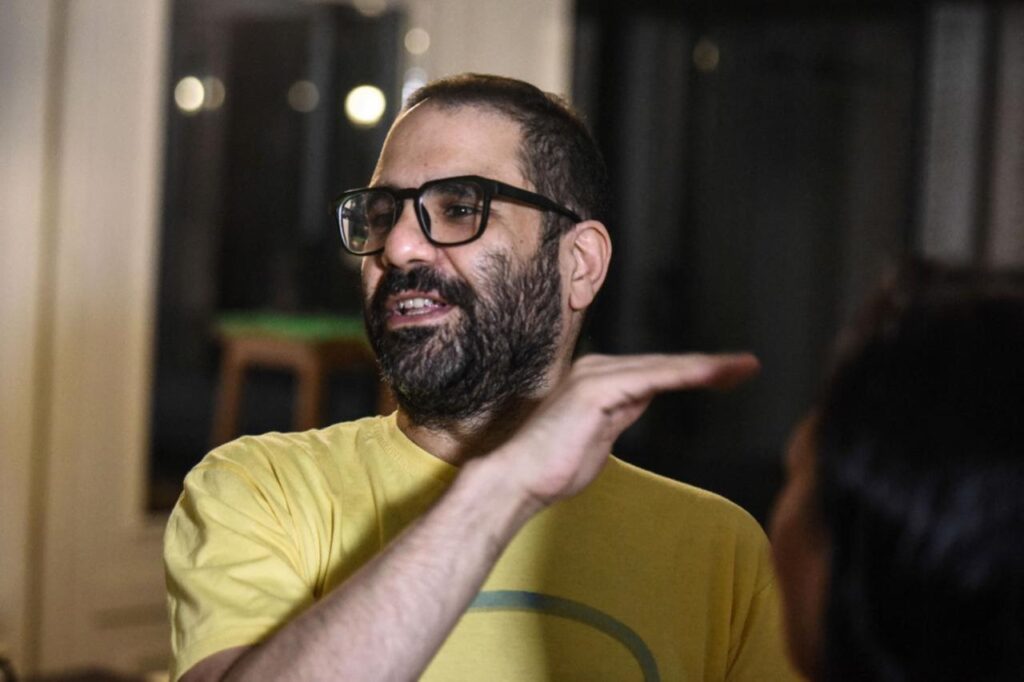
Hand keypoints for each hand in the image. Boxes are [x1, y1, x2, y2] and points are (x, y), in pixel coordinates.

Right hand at [491, 353, 759, 506]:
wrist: (518, 481)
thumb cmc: (554, 468)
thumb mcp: (600, 438)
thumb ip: (622, 414)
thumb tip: (644, 399)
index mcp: (597, 380)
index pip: (655, 374)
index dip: (692, 373)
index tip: (727, 375)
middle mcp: (597, 369)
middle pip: (664, 365)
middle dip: (708, 366)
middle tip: (748, 365)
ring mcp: (596, 375)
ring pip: (663, 368)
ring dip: (706, 367)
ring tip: (743, 367)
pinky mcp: (597, 388)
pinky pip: (652, 378)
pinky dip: (686, 374)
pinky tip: (714, 374)